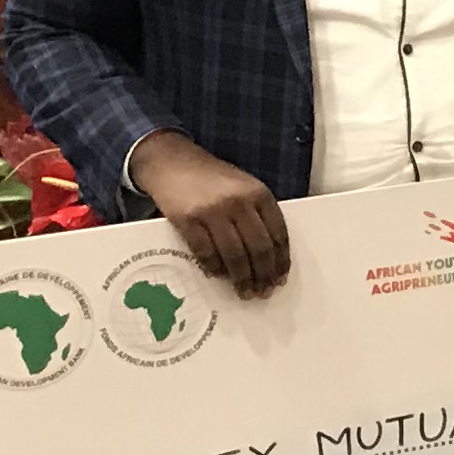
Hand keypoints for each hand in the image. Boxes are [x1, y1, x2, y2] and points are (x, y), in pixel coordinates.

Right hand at [130, 134, 289, 296]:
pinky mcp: (187, 219)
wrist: (172, 162)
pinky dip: (214, 268)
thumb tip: (270, 258)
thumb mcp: (244, 188)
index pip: (278, 234)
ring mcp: (212, 210)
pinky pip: (205, 252)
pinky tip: (218, 275)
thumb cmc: (212, 180)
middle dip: (263, 275)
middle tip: (263, 292)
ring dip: (241, 278)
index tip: (281, 278)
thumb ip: (257, 215)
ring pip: (234, 255)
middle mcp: (239, 201)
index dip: (281, 261)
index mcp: (259, 194)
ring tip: (244, 291)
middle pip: (259, 248)